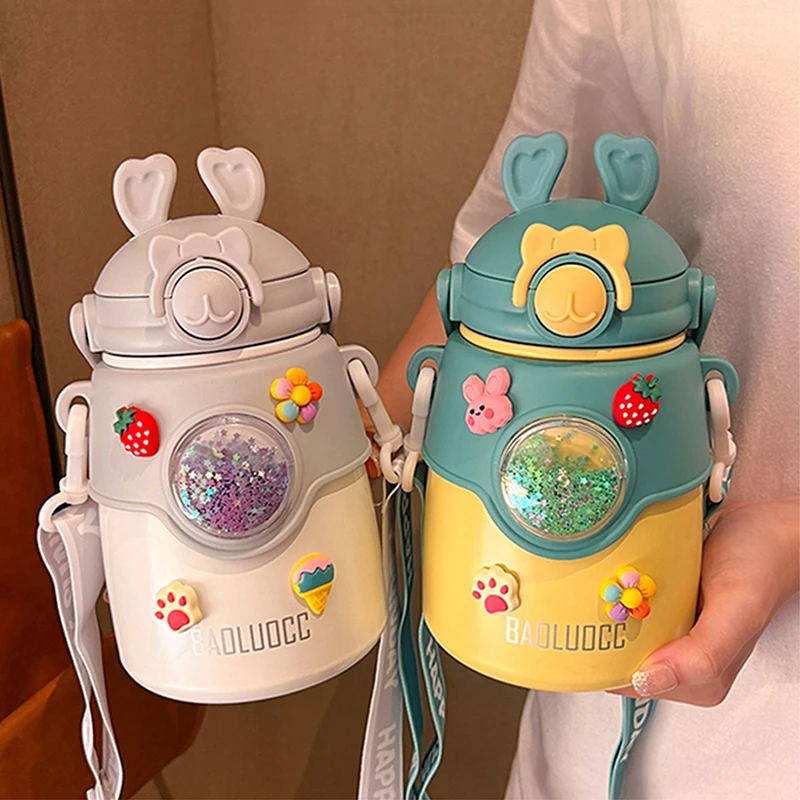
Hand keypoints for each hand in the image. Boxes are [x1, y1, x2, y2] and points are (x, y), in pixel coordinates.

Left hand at [612, 496, 798, 705]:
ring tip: (604, 582)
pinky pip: (628, 602)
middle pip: (618, 654)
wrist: (769, 526)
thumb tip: (649, 681)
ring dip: (607, 607)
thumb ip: (701, 656)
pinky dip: (618, 589)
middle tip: (593, 598)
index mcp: (699, 678)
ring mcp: (670, 628)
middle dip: (601, 630)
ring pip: (620, 627)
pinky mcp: (664, 602)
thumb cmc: (760, 564)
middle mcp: (681, 657)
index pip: (629, 683)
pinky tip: (616, 573)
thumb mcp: (737, 613)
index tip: (583, 632)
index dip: (602, 661)